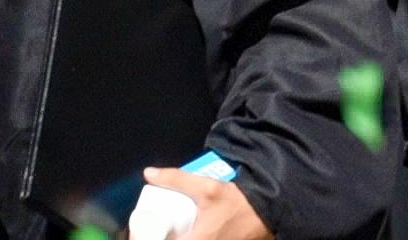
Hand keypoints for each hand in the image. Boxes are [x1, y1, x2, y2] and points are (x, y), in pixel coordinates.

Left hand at [141, 167, 271, 239]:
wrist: (268, 212)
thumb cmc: (237, 203)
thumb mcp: (208, 187)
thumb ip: (177, 179)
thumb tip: (149, 173)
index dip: (145, 238)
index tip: (139, 232)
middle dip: (160, 237)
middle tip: (155, 229)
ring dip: (171, 238)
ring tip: (166, 232)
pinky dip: (187, 238)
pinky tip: (183, 234)